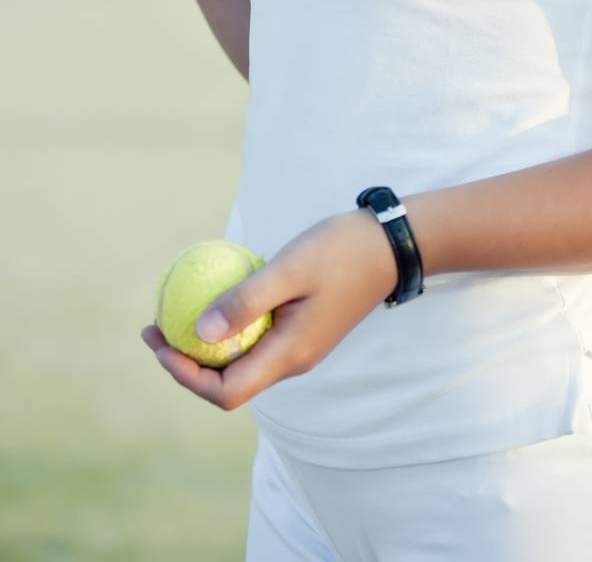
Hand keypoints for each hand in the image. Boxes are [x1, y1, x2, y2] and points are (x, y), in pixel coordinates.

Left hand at [140, 210, 397, 411]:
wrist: (391, 245)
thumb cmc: (341, 251)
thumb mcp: (290, 269)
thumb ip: (246, 300)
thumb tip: (199, 330)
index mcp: (289, 355)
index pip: (226, 391)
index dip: (186, 376)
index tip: (161, 342)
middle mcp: (292, 360)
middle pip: (228, 383)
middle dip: (185, 362)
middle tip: (154, 326)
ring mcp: (299, 346)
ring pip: (240, 361)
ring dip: (204, 346)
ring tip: (174, 312)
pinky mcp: (302, 328)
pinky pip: (255, 338)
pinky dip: (228, 327)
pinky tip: (214, 295)